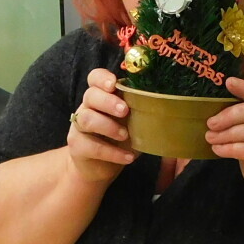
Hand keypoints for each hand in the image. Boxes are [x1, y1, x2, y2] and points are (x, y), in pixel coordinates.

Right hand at [66, 68, 134, 182]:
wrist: (101, 166)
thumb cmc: (121, 137)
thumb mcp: (133, 121)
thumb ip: (140, 110)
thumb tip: (165, 103)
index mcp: (102, 96)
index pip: (95, 78)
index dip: (102, 78)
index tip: (114, 84)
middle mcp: (88, 107)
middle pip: (90, 96)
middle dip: (108, 102)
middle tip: (124, 111)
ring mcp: (80, 127)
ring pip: (86, 119)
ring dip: (108, 126)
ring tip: (126, 136)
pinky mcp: (77, 146)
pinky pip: (91, 146)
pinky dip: (112, 153)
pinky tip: (128, 157)